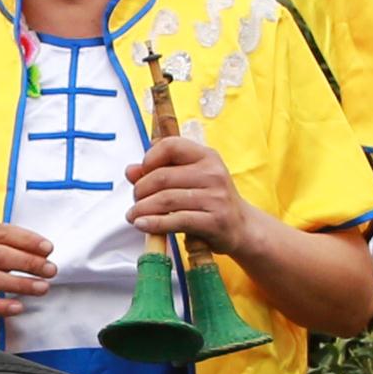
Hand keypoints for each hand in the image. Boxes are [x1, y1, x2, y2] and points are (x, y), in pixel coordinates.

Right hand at [0, 221, 54, 323]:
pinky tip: (18, 307)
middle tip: (51, 270)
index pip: (2, 232)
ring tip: (43, 288)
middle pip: (0, 255)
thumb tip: (41, 252)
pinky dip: (0, 306)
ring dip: (21, 284)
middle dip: (29, 262)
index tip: (48, 249)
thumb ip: (3, 246)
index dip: (27, 240)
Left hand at [126, 131, 253, 249]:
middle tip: (135, 201)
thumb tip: (130, 170)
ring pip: (166, 199)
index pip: (171, 146)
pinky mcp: (214, 221)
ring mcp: (215, 197)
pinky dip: (154, 223)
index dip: (149, 159)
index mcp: (206, 156)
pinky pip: (176, 220)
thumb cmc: (211, 201)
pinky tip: (142, 225)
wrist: (242, 227)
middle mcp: (213, 173)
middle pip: (163, 177)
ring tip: (133, 216)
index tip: (141, 174)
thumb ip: (160, 172)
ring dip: (142, 209)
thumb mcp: (190, 180)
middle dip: (141, 190)